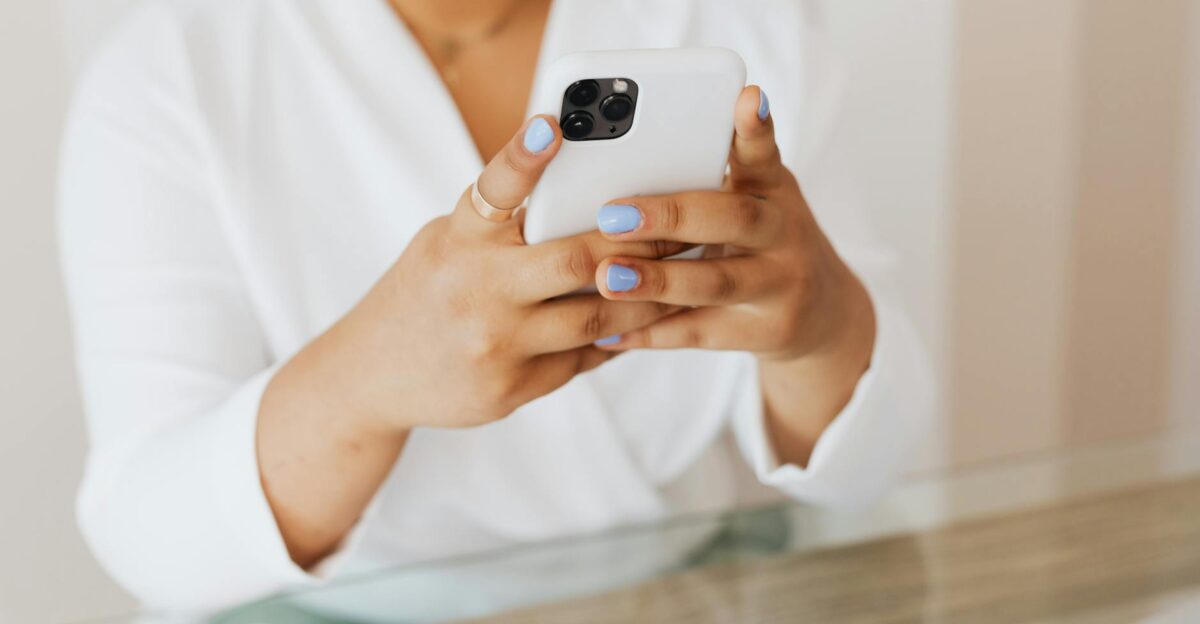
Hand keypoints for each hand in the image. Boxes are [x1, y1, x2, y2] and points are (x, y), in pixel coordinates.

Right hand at [279, 115, 685, 434]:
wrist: (372, 376)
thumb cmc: (423, 292)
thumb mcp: (446, 243)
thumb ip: (503, 226)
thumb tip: (586, 200)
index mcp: (458, 240)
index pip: (493, 188)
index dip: (523, 155)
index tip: (552, 122)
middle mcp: (476, 290)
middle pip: (576, 260)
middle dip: (637, 242)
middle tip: (681, 226)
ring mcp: (495, 344)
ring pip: (596, 318)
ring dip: (646, 297)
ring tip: (682, 277)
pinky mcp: (511, 388)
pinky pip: (582, 358)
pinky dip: (617, 337)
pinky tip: (644, 322)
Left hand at [589, 87, 876, 463]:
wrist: (821, 313)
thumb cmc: (763, 241)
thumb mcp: (754, 200)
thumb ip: (708, 179)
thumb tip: (624, 160)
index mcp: (773, 190)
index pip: (763, 153)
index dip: (755, 128)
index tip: (745, 97)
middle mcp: (783, 233)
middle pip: (731, 219)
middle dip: (670, 216)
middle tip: (612, 214)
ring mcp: (779, 285)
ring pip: (715, 282)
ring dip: (657, 281)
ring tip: (607, 277)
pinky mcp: (764, 332)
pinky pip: (700, 333)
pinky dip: (651, 333)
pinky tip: (609, 333)